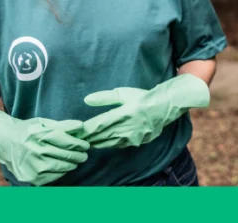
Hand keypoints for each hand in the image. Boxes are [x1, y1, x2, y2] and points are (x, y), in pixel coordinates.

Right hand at [0, 106, 88, 185]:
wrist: (4, 142)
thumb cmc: (28, 130)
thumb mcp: (43, 123)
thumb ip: (63, 125)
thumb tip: (81, 126)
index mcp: (40, 135)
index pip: (68, 142)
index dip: (81, 145)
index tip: (87, 145)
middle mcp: (35, 151)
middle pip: (67, 156)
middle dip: (79, 156)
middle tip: (84, 155)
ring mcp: (32, 166)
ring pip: (61, 168)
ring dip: (71, 165)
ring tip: (75, 161)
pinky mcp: (30, 177)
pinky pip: (52, 177)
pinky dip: (60, 173)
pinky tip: (62, 167)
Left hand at [78, 73, 209, 148]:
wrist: (164, 107)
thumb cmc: (142, 97)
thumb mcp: (123, 93)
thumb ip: (104, 98)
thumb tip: (86, 100)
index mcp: (123, 114)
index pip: (97, 125)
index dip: (84, 130)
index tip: (73, 131)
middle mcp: (127, 128)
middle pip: (100, 137)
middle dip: (86, 138)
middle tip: (73, 140)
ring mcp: (132, 137)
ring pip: (107, 143)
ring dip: (95, 143)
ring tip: (83, 143)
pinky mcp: (135, 142)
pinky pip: (117, 145)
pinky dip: (107, 144)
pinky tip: (100, 143)